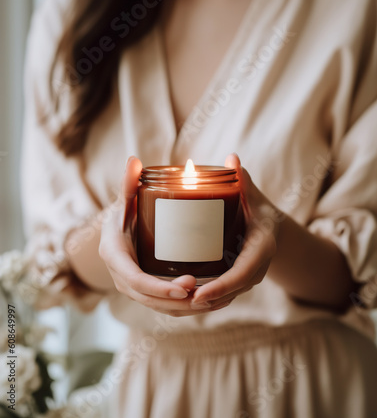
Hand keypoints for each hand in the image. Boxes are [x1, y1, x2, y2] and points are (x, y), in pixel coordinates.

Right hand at [99, 157, 220, 315]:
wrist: (117, 230)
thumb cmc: (124, 213)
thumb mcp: (125, 199)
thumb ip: (129, 183)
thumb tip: (133, 160)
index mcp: (114, 255)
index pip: (136, 280)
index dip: (160, 288)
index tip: (188, 284)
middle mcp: (120, 277)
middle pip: (149, 299)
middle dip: (178, 302)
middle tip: (205, 292)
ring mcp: (131, 287)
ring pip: (158, 306)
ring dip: (184, 310)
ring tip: (211, 300)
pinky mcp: (144, 291)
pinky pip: (162, 305)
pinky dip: (182, 308)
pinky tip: (206, 302)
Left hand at [191, 153, 278, 309]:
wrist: (273, 230)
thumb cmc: (261, 211)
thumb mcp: (255, 197)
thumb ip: (244, 182)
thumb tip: (231, 158)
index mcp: (262, 249)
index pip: (242, 274)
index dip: (221, 287)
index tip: (198, 294)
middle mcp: (256, 269)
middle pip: (231, 292)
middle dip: (205, 300)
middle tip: (177, 299)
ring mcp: (247, 279)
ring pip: (225, 298)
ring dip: (202, 304)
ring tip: (173, 303)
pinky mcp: (237, 282)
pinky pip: (222, 295)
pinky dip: (205, 299)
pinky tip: (181, 300)